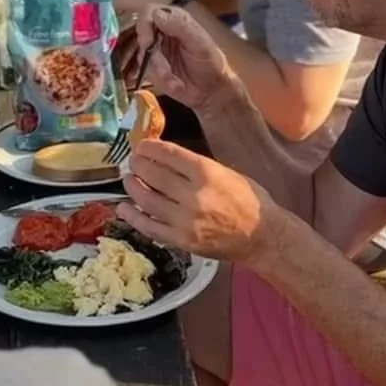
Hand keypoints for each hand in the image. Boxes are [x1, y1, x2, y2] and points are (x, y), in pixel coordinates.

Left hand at [118, 141, 270, 263]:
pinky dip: (133, 216)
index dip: (149, 147)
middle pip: (152, 174)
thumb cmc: (248, 200)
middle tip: (133, 162)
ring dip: (132, 187)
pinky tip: (124, 208)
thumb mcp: (226, 172)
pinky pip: (148, 227)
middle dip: (137, 164)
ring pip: (146, 199)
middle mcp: (193, 195)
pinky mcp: (180, 240)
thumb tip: (165, 157)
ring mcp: (185, 220)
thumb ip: (196, 166)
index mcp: (206, 172)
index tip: (141, 145)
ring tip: (128, 180)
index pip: (167, 154)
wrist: (262, 236)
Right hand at [125, 1, 231, 114]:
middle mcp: (162, 32)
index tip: (147, 41)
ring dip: (159, 71)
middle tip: (163, 70)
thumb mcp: (200, 43)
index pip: (150, 12)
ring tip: (176, 82)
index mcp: (174, 19)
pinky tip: (176, 85)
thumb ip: (181, 27)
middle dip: (153, 55)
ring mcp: (156, 50)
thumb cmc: (211, 62)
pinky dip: (161, 80)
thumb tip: (158, 14)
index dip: (144, 23)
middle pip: (142, 35)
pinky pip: (146, 71)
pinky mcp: (152, 67)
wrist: (212, 90)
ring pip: (143, 55)